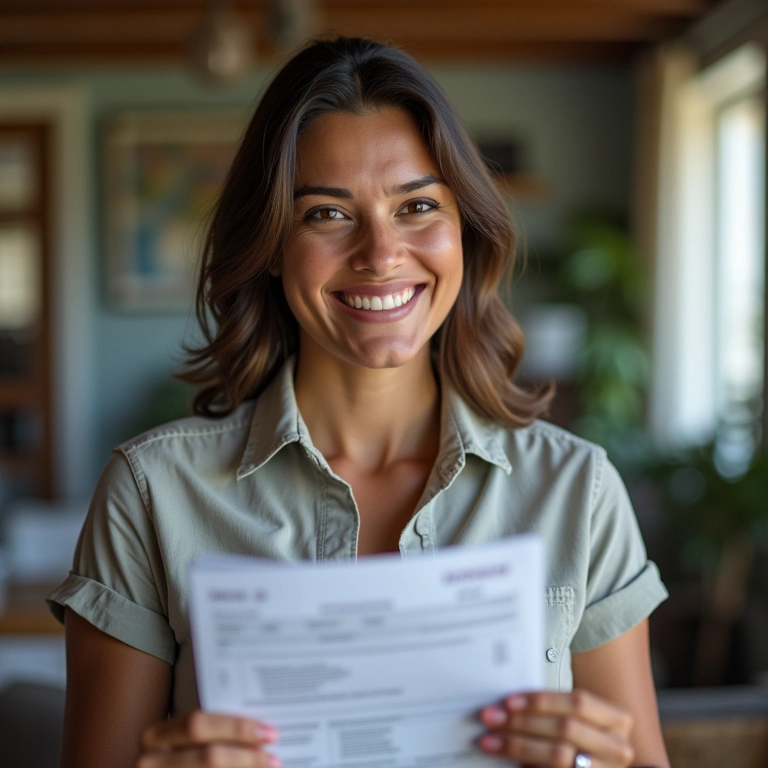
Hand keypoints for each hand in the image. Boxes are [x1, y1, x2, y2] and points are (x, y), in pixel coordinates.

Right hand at [137, 710, 279, 766]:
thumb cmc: (177, 758)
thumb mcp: (182, 743)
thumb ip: (209, 734)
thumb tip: (258, 730)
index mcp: (156, 736)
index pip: (198, 724)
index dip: (236, 728)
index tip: (267, 732)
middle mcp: (150, 761)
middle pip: (208, 756)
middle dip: (246, 756)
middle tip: (273, 757)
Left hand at [479, 689, 634, 767]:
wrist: (604, 765)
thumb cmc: (587, 736)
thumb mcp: (581, 719)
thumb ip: (556, 710)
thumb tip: (510, 704)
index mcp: (616, 719)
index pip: (577, 702)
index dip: (541, 701)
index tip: (509, 701)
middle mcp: (616, 747)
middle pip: (564, 729)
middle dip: (522, 722)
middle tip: (492, 717)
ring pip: (558, 755)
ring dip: (518, 746)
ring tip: (492, 740)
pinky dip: (529, 766)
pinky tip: (513, 762)